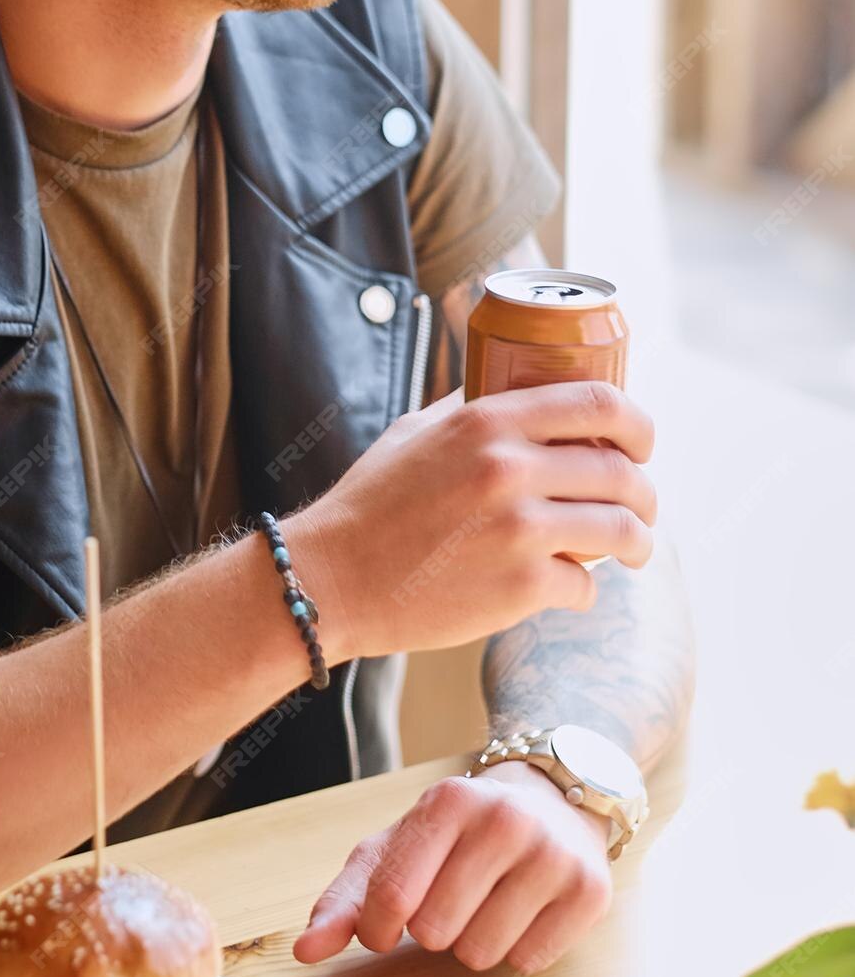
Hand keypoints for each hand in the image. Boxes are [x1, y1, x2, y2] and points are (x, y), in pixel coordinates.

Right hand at [283, 379, 655, 662]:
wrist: (332, 579)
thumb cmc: (371, 504)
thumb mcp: (415, 431)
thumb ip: (471, 408)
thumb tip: (517, 388)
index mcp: (488, 421)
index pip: (599, 402)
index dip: (637, 423)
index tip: (641, 443)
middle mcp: (511, 469)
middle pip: (621, 472)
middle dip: (645, 492)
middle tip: (642, 506)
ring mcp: (520, 530)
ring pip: (620, 530)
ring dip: (638, 542)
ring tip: (635, 550)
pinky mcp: (521, 588)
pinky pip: (585, 584)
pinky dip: (584, 589)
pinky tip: (569, 588)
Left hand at [291, 759, 613, 974]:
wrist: (554, 797)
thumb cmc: (461, 832)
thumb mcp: (399, 847)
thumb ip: (348, 899)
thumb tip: (306, 950)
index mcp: (448, 802)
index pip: (391, 898)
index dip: (378, 930)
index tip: (387, 925)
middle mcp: (504, 821)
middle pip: (435, 932)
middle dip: (432, 931)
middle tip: (452, 900)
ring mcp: (552, 855)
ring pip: (481, 954)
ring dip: (474, 944)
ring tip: (487, 904)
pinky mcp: (590, 891)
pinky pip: (529, 961)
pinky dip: (518, 950)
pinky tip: (524, 911)